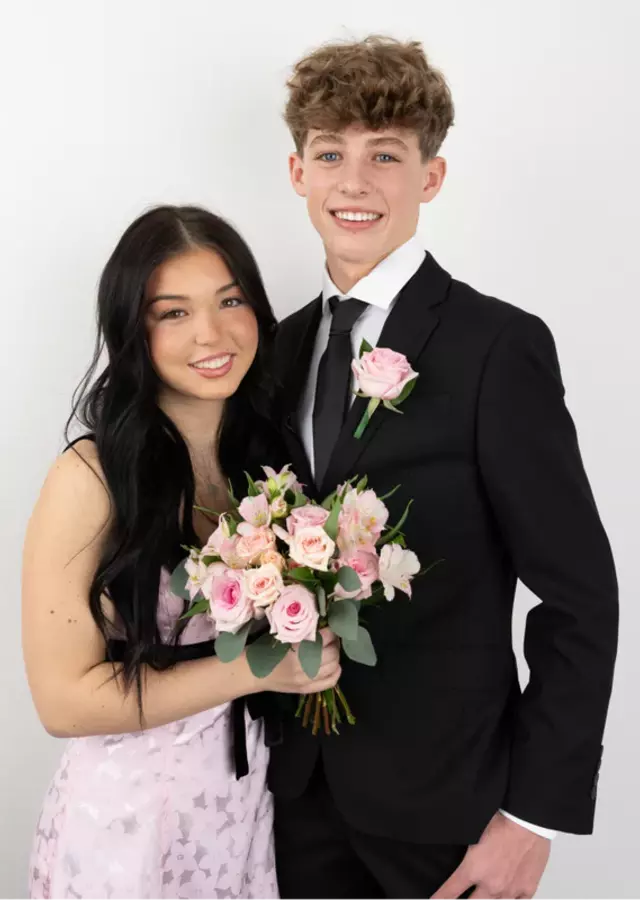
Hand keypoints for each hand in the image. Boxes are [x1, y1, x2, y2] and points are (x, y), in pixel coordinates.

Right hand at [262, 628, 340, 694]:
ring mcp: (306, 680)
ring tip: (330, 649)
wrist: (252, 672)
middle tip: (331, 637)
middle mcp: (303, 666)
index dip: (331, 631)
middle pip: (332, 653)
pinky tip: (334, 665)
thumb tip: (322, 626)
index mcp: (296, 649)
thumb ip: (303, 633)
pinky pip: (330, 682)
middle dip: (334, 643)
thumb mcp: (283, 636)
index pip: (325, 638)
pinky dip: (336, 672)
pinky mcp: (306, 689)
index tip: (329, 626)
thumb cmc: (265, 649)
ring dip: (335, 656)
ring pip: (333, 666)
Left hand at [430, 812, 550, 899]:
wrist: (527, 821)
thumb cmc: (502, 821)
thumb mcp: (474, 832)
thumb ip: (468, 851)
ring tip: (484, 898)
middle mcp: (490, 885)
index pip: (449, 892)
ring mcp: (509, 890)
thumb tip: (460, 854)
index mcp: (473, 870)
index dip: (440, 899)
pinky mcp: (527, 889)